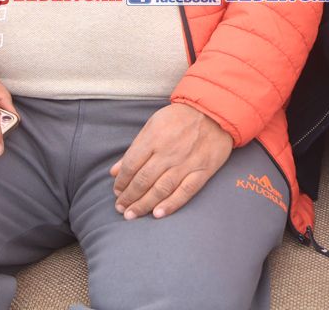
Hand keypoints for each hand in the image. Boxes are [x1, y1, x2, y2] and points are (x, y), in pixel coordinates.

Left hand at [110, 103, 232, 219]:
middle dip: (129, 197)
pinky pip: (185, 191)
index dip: (121, 181)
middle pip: (143, 180)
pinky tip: (158, 214)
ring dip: (144, 205)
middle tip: (121, 208)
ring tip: (132, 215)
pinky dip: (171, 204)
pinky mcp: (203, 171)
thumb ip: (134, 148)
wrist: (215, 112)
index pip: (131, 165)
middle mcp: (169, 152)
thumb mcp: (153, 125)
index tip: (117, 191)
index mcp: (155, 138)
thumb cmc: (180, 117)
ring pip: (161, 189)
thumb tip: (114, 171)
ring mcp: (187, 163)